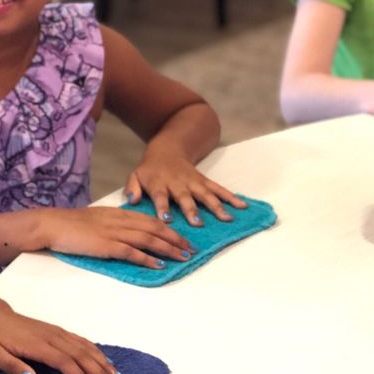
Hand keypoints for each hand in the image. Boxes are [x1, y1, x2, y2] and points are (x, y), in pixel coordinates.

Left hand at [0, 300, 125, 373]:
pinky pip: (81, 341)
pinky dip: (97, 352)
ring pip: (85, 347)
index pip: (63, 362)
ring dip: (103, 363)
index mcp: (36, 345)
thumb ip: (11, 366)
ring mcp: (56, 333)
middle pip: (81, 355)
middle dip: (100, 373)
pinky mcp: (57, 331)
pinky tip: (107, 362)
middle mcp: (51, 337)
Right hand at [43, 206, 191, 267]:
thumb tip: (126, 234)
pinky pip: (132, 252)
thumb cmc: (69, 224)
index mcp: (117, 213)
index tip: (181, 237)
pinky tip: (159, 265)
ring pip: (148, 239)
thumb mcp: (95, 219)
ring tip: (183, 257)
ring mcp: (113, 232)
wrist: (51, 225)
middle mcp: (119, 220)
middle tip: (191, 249)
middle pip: (154, 228)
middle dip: (175, 239)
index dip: (168, 229)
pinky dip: (148, 258)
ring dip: (168, 248)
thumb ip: (112, 224)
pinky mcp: (106, 245)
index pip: (149, 219)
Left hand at [125, 146, 247, 226]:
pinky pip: (218, 188)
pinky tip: (242, 206)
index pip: (160, 196)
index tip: (166, 219)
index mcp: (159, 183)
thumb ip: (132, 188)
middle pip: (185, 196)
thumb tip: (131, 200)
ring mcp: (193, 181)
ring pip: (206, 193)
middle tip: (198, 223)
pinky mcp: (204, 180)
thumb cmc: (150, 169)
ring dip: (216, 205)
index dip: (163, 207)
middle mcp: (177, 182)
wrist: (167, 150)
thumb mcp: (135, 175)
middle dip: (191, 209)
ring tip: (227, 218)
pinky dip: (231, 196)